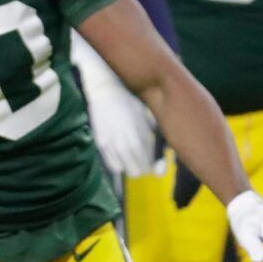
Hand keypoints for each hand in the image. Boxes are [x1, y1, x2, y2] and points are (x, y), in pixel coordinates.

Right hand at [77, 47, 156, 178]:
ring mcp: (109, 143)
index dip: (154, 169)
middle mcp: (123, 141)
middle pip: (135, 171)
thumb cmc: (130, 102)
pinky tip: (122, 157)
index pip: (147, 164)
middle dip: (143, 169)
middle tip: (146, 164)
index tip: (157, 168)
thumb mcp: (147, 117)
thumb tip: (163, 156)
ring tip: (134, 160)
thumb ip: (154, 137)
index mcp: (138, 135)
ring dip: (130, 167)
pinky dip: (118, 164)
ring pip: (122, 169)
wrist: (104, 90)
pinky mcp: (99, 142)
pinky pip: (111, 163)